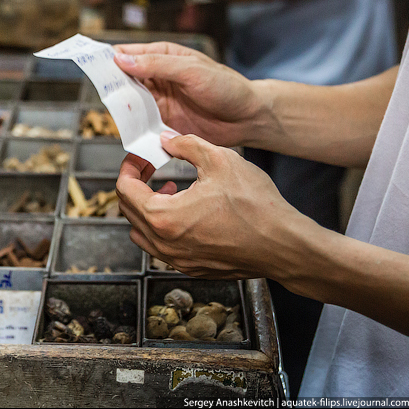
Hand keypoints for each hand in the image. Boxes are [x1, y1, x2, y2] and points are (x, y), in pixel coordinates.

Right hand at [113, 42, 265, 147]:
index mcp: (161, 56)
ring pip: (129, 104)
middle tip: (100, 91)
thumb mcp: (191, 70)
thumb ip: (156, 64)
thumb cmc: (226, 86)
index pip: (126, 54)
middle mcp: (155, 79)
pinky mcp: (163, 124)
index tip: (88, 61)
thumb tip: (121, 60)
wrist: (249, 118)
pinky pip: (141, 126)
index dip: (107, 57)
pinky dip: (133, 129)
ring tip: (115, 113)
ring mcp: (158, 102)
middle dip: (110, 85)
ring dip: (121, 110)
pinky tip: (129, 131)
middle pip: (122, 81)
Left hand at [116, 133, 309, 279]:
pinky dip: (163, 227)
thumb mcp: (220, 160)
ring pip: (142, 233)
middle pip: (128, 211)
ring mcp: (177, 260)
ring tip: (170, 190)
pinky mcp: (192, 268)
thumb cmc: (256, 206)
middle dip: (136, 185)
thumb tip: (168, 140)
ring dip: (147, 208)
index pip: (124, 189)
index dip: (130, 167)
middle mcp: (164, 244)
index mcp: (163, 217)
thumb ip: (186, 145)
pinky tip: (186, 211)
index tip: (140, 158)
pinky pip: (162, 247)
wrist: (284, 246)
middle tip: (151, 169)